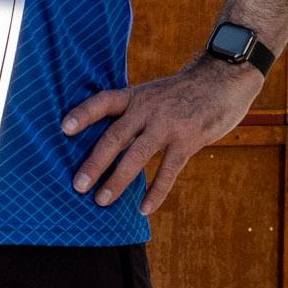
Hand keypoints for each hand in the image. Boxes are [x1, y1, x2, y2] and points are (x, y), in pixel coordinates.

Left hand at [62, 57, 265, 213]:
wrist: (224, 78)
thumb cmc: (185, 91)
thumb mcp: (155, 93)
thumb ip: (134, 113)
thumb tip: (108, 140)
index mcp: (137, 96)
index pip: (104, 102)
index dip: (84, 114)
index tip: (64, 128)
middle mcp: (148, 108)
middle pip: (115, 137)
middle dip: (94, 163)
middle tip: (77, 186)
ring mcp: (169, 124)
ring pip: (137, 156)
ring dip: (117, 181)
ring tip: (101, 200)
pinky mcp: (189, 139)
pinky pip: (168, 171)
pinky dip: (156, 191)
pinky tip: (144, 208)